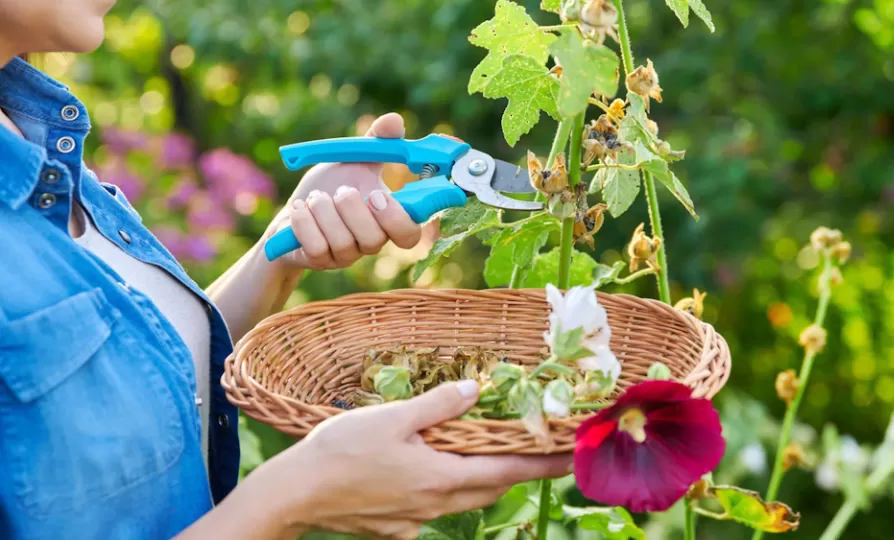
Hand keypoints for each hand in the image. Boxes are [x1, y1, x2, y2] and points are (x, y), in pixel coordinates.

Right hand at [246, 380, 571, 539]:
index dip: (544, 464)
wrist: (294, 495)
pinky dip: (442, 491)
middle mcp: (435, 505)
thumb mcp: (392, 418)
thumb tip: (477, 391)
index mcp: (441, 477)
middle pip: (491, 488)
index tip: (572, 458)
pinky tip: (426, 473)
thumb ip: (439, 405)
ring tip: (488, 456)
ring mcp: (415, 522)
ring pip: (463, 500)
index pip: (509, 471)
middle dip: (517, 471)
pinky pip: (432, 511)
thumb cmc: (340, 451)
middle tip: (535, 451)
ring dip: (481, 479)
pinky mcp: (396, 529)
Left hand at [267, 112, 421, 269]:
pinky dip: (305, 222)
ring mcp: (345, 255)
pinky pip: (316, 247)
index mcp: (385, 219)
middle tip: (342, 191)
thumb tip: (394, 121)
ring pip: (344, 242)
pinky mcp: (318, 261)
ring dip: (324, 211)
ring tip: (315, 198)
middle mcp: (369, 243)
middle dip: (354, 211)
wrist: (293, 211)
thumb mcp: (353, 161)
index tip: (378, 194)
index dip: (399, 219)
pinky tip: (300, 209)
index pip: (409, 234)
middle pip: (376, 240)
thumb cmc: (329, 187)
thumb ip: (377, 143)